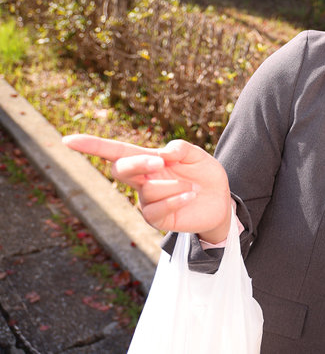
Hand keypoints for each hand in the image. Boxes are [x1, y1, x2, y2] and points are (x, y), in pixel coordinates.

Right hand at [63, 134, 230, 240]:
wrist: (220, 201)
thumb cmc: (205, 175)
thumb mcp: (198, 156)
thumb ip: (182, 149)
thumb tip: (163, 152)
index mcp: (147, 160)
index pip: (115, 152)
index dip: (92, 146)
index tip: (68, 140)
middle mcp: (142, 180)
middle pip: (120, 169)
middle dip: (136, 164)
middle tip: (158, 162)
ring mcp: (147, 201)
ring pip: (146, 190)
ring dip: (171, 185)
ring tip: (191, 187)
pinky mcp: (156, 219)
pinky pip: (157, 209)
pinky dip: (175, 200)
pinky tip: (189, 196)